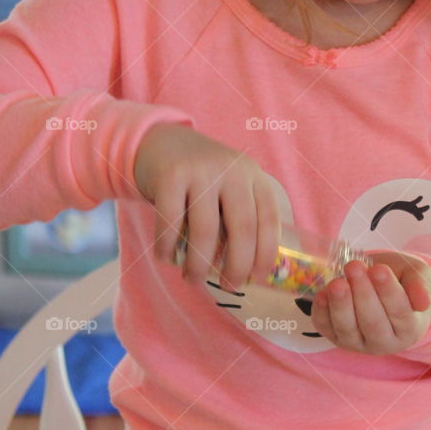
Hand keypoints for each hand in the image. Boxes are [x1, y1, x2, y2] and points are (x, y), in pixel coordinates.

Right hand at [134, 123, 281, 290]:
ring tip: (192, 279)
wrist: (161, 142)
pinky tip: (166, 258)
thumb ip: (239, 217)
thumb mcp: (228, 187)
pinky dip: (168, 246)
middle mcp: (232, 170)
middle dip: (236, 266)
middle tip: (228, 287)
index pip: (269, 220)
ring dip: (198, 263)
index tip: (256, 279)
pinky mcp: (170, 175)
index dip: (265, 254)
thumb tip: (247, 271)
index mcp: (253, 175)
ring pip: (205, 230)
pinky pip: (171, 222)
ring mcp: (201, 170)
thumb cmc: (200, 178)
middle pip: (242, 228)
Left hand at [309, 250, 430, 354]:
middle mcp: (384, 342)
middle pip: (373, 323)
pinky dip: (321, 312)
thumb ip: (421, 285)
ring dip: (340, 305)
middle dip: (362, 294)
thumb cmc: (402, 282)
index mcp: (409, 329)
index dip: (389, 292)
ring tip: (337, 282)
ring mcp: (358, 343)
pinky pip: (326, 328)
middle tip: (354, 267)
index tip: (379, 269)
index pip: (400, 313)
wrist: (382, 287)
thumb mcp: (416, 276)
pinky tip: (321, 293)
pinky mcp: (336, 338)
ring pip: (348, 329)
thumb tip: (423, 302)